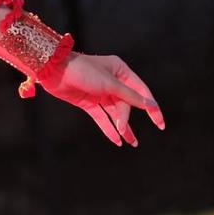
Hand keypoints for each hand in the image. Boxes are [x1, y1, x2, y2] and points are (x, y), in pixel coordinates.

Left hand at [38, 50, 164, 147]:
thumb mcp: (109, 84)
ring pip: (115, 112)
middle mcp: (112, 81)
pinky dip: (108, 128)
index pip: (141, 91)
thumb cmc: (83, 71)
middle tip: (124, 131)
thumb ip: (129, 96)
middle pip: (126, 104)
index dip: (151, 107)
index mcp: (121, 71)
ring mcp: (100, 92)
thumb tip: (150, 105)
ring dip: (122, 127)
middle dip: (126, 118)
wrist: (54, 71)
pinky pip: (102, 117)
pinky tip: (116, 140)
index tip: (159, 123)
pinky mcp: (88, 102)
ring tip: (131, 143)